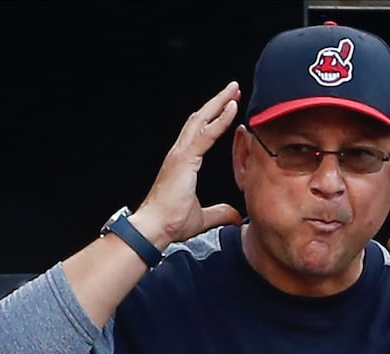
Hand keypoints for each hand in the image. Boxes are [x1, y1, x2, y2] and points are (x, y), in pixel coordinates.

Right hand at [133, 81, 242, 244]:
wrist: (154, 228)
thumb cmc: (171, 223)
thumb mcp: (203, 217)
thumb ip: (219, 213)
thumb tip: (235, 216)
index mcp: (183, 162)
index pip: (200, 132)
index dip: (214, 117)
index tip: (230, 106)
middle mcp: (180, 153)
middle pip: (200, 119)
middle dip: (217, 102)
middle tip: (233, 89)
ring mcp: (181, 154)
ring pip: (201, 120)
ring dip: (219, 103)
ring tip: (234, 90)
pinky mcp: (185, 159)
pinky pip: (206, 134)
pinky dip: (220, 119)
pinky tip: (232, 107)